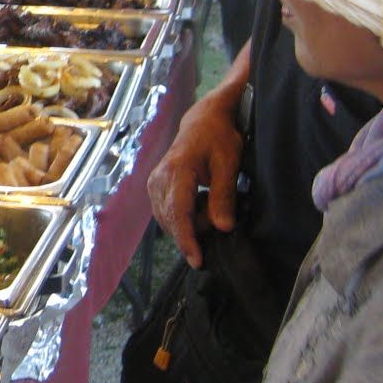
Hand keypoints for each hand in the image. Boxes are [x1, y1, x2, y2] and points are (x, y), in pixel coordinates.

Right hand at [148, 91, 243, 267]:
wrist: (202, 121)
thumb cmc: (218, 138)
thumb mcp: (228, 164)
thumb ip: (224, 196)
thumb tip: (222, 227)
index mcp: (177, 171)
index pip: (179, 213)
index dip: (188, 240)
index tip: (197, 261)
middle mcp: (159, 178)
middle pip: (171, 220)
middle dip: (194, 231)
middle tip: (219, 218)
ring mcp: (154, 183)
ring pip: (167, 219)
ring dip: (189, 223)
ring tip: (210, 206)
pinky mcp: (155, 186)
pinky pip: (166, 212)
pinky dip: (183, 217)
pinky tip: (199, 205)